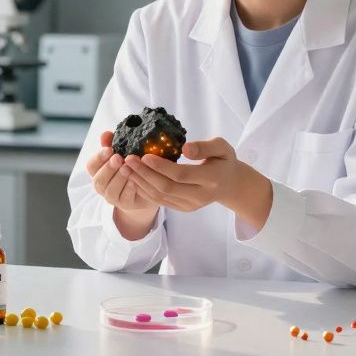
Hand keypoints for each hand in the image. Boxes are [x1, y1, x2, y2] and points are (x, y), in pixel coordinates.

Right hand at [85, 130, 158, 238]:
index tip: (109, 149)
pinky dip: (129, 189)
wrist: (147, 187)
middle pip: (98, 179)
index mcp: (98, 171)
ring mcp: (112, 197)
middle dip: (108, 168)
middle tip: (118, 158)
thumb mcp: (123, 153)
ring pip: (110, 190)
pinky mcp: (124, 204)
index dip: (98, 157)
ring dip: (119, 178)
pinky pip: (124, 198)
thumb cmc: (132, 166)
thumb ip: (113, 144)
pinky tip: (135, 180)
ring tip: (128, 168)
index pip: (91, 165)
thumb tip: (105, 134)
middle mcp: (102, 185)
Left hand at [125, 137, 265, 218]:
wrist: (230, 185)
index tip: (144, 155)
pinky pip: (161, 201)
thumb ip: (205, 147)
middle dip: (144, 174)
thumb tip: (185, 149)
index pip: (181, 174)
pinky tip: (134, 178)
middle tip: (128, 159)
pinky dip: (145, 190)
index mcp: (211, 179)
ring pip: (161, 196)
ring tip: (125, 168)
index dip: (161, 166)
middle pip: (167, 187)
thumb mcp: (222, 148)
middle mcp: (200, 196)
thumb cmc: (224, 160)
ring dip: (140, 182)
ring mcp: (191, 205)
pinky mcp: (183, 208)